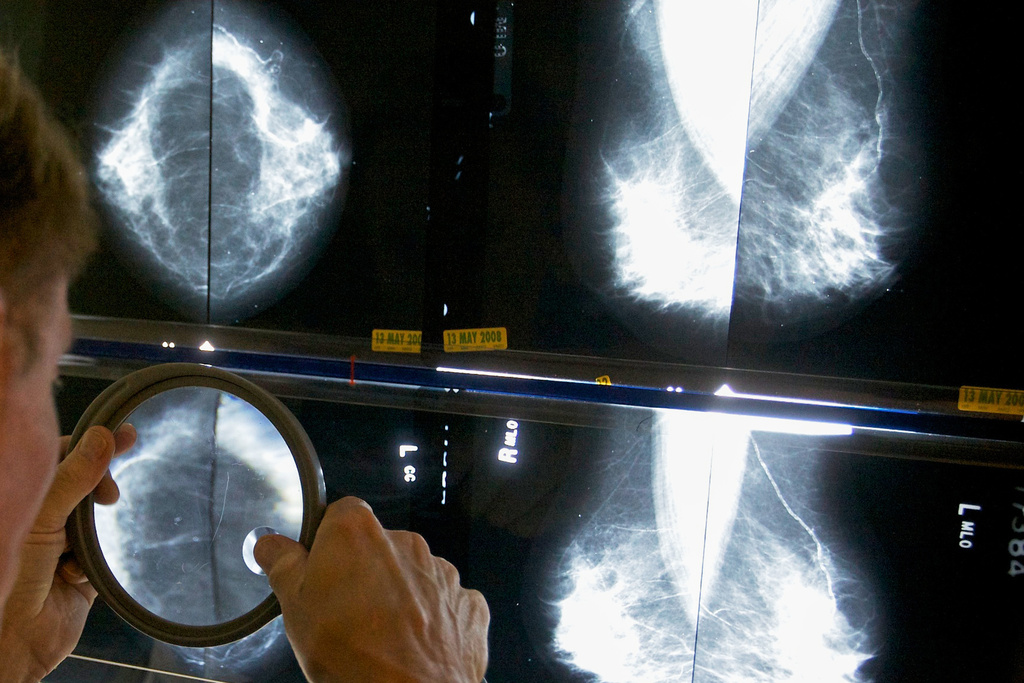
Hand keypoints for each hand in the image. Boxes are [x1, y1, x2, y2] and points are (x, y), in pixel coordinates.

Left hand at [0, 424, 134, 680]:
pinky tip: (75, 578)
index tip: (124, 436)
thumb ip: (73, 477)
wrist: (14, 641)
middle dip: (98, 489)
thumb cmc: (10, 574)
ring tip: (81, 549)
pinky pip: (99, 558)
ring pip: (93, 520)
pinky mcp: (77, 574)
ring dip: (92, 534)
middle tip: (113, 495)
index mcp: (22, 498)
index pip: (59, 455)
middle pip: (81, 484)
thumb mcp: (41, 518)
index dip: (90, 445)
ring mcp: (57, 546)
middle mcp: (38, 518)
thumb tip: (102, 436)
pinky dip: (91, 567)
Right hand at [254, 497, 489, 682]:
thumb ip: (283, 565)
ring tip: (380, 637)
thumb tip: (270, 544)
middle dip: (364, 572)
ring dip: (399, 596)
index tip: (320, 571)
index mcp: (357, 532)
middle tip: (346, 613)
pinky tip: (413, 644)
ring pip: (412, 575)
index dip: (328, 543)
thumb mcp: (295, 607)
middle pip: (378, 546)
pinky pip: (444, 602)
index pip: (340, 515)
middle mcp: (405, 541)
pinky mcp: (467, 602)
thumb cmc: (352, 655)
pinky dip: (431, 619)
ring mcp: (441, 571)